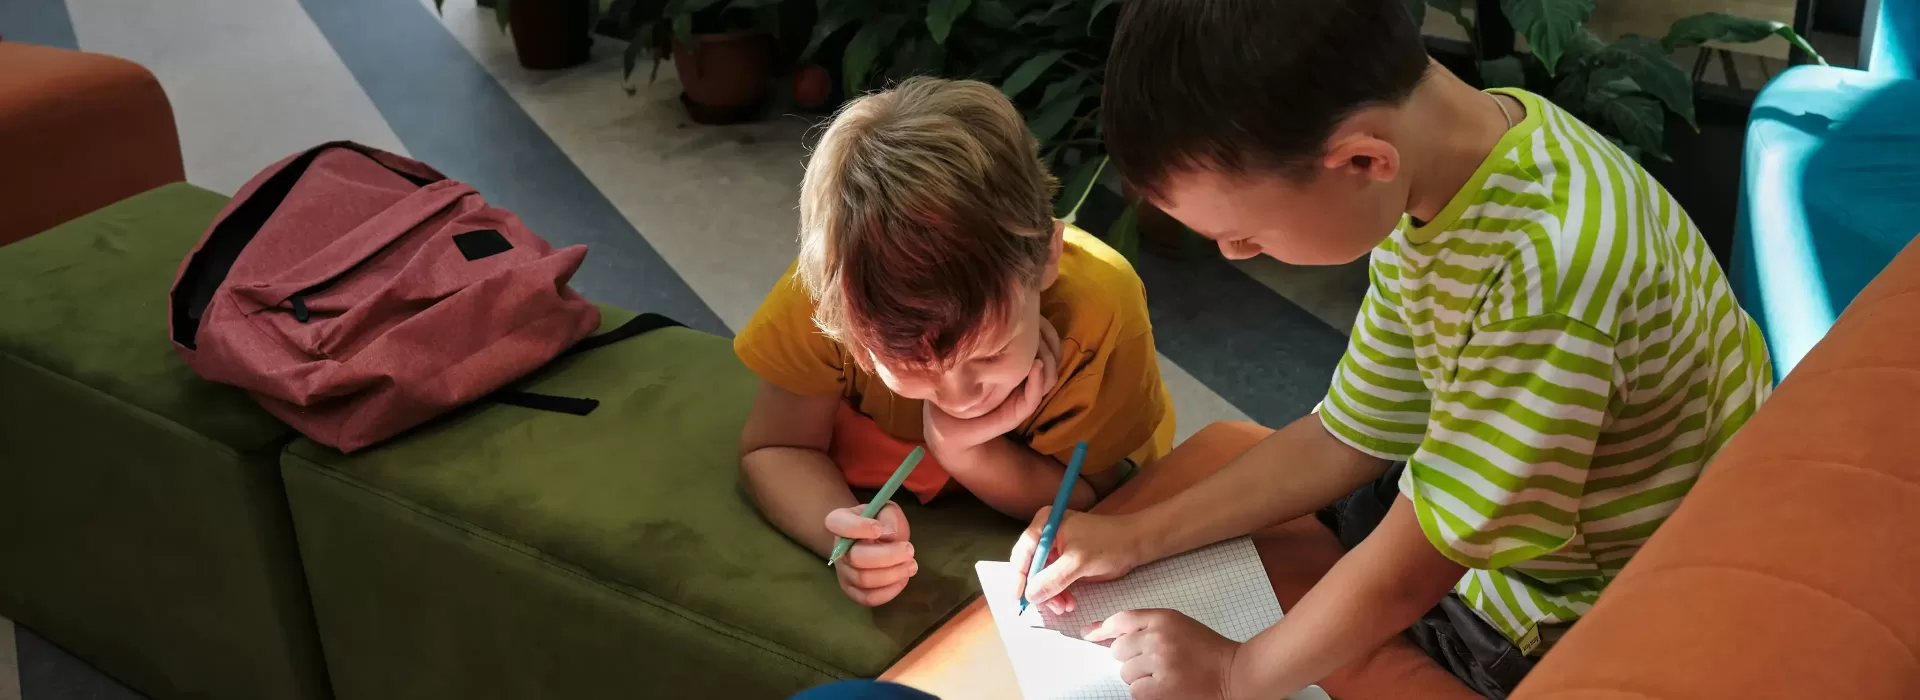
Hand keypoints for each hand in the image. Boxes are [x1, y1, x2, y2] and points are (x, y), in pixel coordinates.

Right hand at [825, 503, 916, 605]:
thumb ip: (889, 517)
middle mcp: (837, 549)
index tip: (879, 529)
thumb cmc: (881, 522)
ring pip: (863, 580)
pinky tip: (902, 579)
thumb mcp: (887, 510)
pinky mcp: (853, 591)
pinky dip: (888, 591)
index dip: (857, 528)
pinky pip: (868, 598)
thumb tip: (889, 535)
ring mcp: (843, 572)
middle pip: (855, 558)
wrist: (874, 541)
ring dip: (892, 574)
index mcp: (840, 521)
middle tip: (910, 550)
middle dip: (887, 556)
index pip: (838, 524)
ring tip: (911, 565)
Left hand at [922, 319, 1061, 453]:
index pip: (1050, 344)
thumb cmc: (954, 382)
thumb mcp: (970, 353)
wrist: (944, 424)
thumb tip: (999, 303)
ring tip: (1037, 343)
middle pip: (1053, 357)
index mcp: (1019, 364)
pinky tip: (1035, 366)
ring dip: (1048, 359)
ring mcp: (1022, 396)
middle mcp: (1025, 379)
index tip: (1036, 312)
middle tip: (1038, 324)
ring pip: (1049, 376)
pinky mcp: (1015, 413)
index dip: (1048, 329)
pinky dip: (1038, 382)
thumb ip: (986, 334)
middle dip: (1050, 341)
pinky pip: (1033, 397)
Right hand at [1010, 507, 1142, 614]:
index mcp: (1044, 523)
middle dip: (1040, 589)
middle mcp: (1045, 533)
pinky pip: (1053, 580)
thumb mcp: (1079, 562)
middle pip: (1030, 566)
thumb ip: (1053, 579)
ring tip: (1065, 607)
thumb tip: (1030, 596)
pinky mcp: (1064, 560)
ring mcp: (1054, 547)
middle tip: (1052, 607)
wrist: (1134, 543)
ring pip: (1042, 577)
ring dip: (1051, 595)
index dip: (1019, 577)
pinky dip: (1059, 593)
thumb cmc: (1109, 543)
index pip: (1023, 552)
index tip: (1021, 599)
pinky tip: (1069, 602)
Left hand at [1084, 609, 1238, 699]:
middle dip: (1129, 658)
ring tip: (1163, 675)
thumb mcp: (1176, 626)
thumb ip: (1144, 626)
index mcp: (1163, 619)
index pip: (1121, 620)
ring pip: (1125, 673)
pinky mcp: (1161, 688)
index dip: (1102, 628)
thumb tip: (1105, 635)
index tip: (1089, 635)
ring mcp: (1159, 663)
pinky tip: (1163, 687)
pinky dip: (1145, 692)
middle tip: (1151, 662)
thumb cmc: (1205, 649)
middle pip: (1118, 650)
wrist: (1232, 673)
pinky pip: (1135, 691)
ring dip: (1138, 677)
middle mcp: (1158, 638)